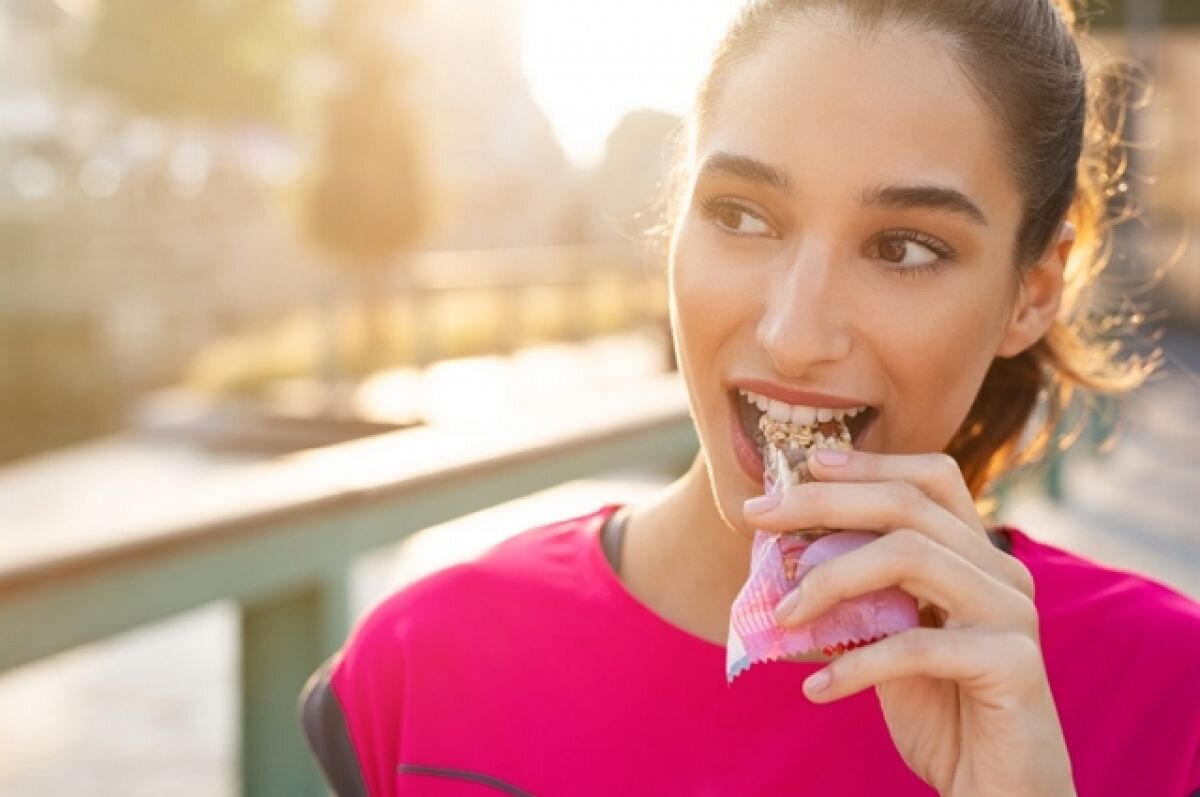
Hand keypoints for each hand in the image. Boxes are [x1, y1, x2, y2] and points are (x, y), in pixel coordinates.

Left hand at [743, 449, 1075, 796]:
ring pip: (910, 557)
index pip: (932, 478)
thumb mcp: (890, 640)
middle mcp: (1002, 573)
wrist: (1001, 794)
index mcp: (977, 557)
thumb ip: (860, 597)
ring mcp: (1013, 615)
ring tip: (781, 617)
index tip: (806, 463)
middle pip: (908, 506)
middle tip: (757, 516)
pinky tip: (816, 690)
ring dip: (829, 580)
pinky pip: (916, 646)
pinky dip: (855, 666)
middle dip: (823, 502)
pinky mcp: (1012, 666)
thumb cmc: (943, 713)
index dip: (870, 463)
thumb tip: (787, 555)